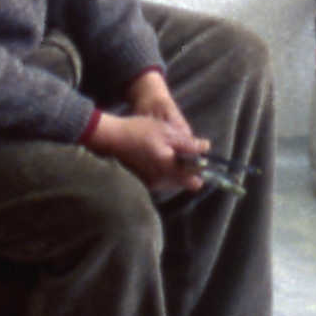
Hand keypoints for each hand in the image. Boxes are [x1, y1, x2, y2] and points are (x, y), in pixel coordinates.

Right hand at [92, 102, 207, 194]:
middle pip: (183, 183)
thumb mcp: (167, 131)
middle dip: (185, 169)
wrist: (110, 138)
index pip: (194, 182)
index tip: (196, 158)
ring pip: (171, 181)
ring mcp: (150, 183)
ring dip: (173, 170)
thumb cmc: (139, 131)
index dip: (199, 170)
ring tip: (164, 151)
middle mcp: (160, 181)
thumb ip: (188, 143)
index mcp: (169, 169)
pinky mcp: (141, 182)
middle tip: (178, 150)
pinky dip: (161, 171)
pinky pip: (159, 180)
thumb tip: (205, 148)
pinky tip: (154, 157)